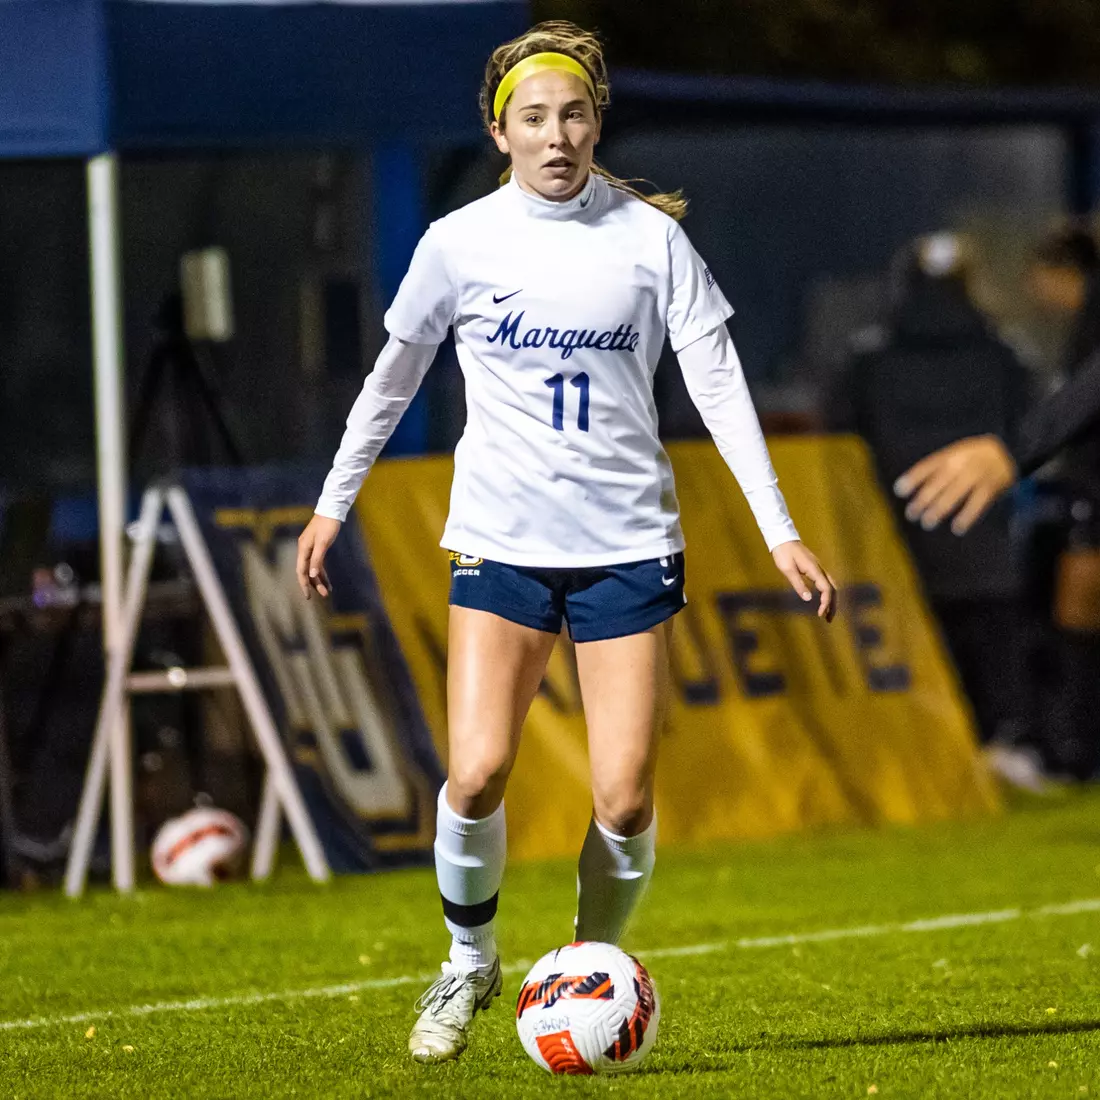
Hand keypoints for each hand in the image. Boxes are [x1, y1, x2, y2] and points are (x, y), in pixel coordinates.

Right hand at [296, 514, 341, 599]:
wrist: (332, 510)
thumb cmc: (328, 525)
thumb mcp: (323, 543)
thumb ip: (317, 559)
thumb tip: (312, 575)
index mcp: (303, 549)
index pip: (301, 571)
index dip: (304, 584)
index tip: (308, 596)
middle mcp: (304, 550)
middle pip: (307, 572)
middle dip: (314, 584)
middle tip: (325, 595)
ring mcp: (310, 549)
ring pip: (313, 569)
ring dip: (319, 580)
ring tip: (328, 591)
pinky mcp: (318, 548)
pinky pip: (318, 564)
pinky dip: (322, 573)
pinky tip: (328, 581)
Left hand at [771, 541, 836, 621]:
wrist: (783, 538)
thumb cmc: (783, 554)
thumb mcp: (787, 570)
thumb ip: (798, 584)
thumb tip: (808, 599)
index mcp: (814, 570)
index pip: (826, 589)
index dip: (825, 603)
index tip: (820, 614)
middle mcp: (820, 568)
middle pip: (833, 589)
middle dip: (832, 604)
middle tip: (828, 619)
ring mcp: (818, 567)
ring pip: (831, 585)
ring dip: (831, 599)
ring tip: (827, 613)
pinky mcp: (815, 567)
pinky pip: (826, 582)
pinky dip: (827, 592)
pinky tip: (822, 599)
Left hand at [893, 435, 1016, 535]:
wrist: (1009, 449)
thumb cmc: (973, 456)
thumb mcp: (954, 453)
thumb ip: (935, 468)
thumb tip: (908, 486)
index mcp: (950, 455)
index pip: (927, 466)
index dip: (913, 478)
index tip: (899, 491)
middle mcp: (961, 464)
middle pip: (939, 483)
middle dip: (923, 499)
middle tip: (911, 514)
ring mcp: (976, 475)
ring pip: (955, 494)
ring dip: (940, 509)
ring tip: (927, 522)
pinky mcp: (990, 487)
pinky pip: (977, 503)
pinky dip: (968, 516)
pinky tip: (957, 528)